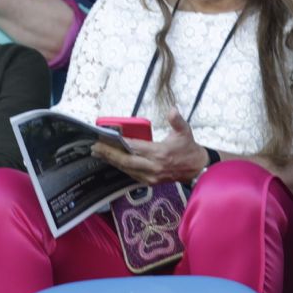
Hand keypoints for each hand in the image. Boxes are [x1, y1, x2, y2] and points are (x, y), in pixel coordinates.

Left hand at [93, 113, 211, 183]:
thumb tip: (172, 110)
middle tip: (95, 148)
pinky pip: (131, 175)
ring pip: (127, 169)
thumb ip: (177, 121)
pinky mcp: (150, 182)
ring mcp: (151, 176)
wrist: (197, 168)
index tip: (107, 139)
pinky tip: (112, 161)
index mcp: (161, 153)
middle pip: (126, 161)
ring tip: (99, 154)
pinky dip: (120, 167)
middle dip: (109, 154)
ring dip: (112, 162)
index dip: (120, 144)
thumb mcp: (185, 131)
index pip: (136, 148)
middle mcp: (154, 167)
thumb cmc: (188, 148)